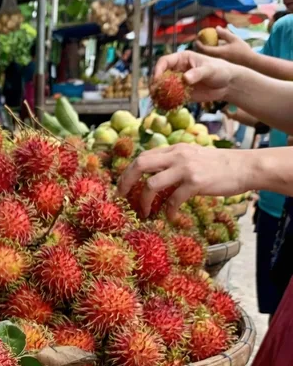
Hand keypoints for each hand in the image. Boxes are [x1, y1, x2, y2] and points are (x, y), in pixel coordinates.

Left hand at [117, 144, 256, 219]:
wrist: (245, 167)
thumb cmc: (218, 165)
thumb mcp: (192, 157)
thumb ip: (173, 163)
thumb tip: (152, 176)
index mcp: (174, 148)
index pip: (142, 157)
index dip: (128, 172)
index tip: (122, 187)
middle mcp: (177, 155)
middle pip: (140, 165)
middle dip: (126, 182)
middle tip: (121, 197)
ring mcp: (186, 168)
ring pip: (151, 184)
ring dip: (143, 201)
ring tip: (145, 212)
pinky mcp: (196, 182)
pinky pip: (173, 200)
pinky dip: (168, 211)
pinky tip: (170, 217)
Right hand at [153, 51, 235, 103]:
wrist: (228, 84)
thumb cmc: (220, 71)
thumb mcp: (210, 70)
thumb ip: (197, 73)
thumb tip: (185, 78)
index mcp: (182, 59)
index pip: (164, 62)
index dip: (158, 69)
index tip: (157, 79)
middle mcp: (177, 69)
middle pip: (160, 75)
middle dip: (155, 84)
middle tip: (154, 92)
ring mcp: (178, 82)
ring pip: (163, 87)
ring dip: (158, 94)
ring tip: (157, 100)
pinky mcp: (181, 93)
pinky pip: (170, 98)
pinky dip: (166, 102)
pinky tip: (166, 106)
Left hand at [196, 26, 254, 65]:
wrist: (250, 63)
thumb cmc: (243, 50)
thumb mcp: (235, 39)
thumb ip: (225, 34)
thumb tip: (216, 28)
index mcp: (218, 52)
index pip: (204, 49)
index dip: (198, 44)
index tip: (197, 38)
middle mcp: (216, 58)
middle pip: (203, 53)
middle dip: (200, 47)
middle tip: (198, 40)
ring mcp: (218, 62)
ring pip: (207, 55)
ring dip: (204, 49)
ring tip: (204, 42)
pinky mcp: (220, 64)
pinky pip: (212, 57)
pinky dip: (210, 52)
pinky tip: (213, 47)